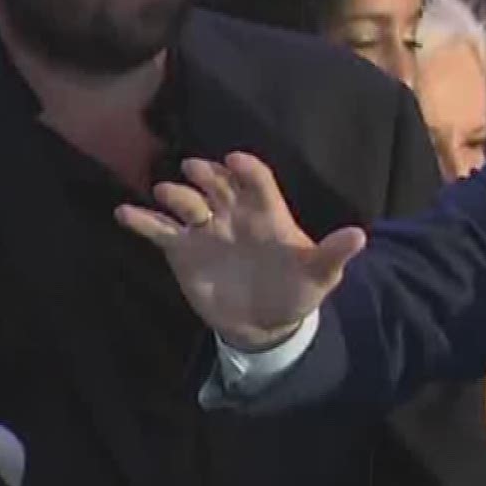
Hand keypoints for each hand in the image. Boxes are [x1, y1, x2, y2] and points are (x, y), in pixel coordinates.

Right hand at [116, 152, 365, 350]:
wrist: (266, 324)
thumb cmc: (297, 290)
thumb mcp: (321, 275)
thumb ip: (334, 253)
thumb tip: (360, 236)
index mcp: (267, 213)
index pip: (257, 182)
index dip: (247, 170)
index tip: (235, 161)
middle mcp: (233, 214)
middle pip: (217, 183)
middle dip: (206, 174)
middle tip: (195, 169)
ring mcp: (206, 229)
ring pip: (186, 202)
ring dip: (175, 195)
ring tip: (167, 195)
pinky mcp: (182, 250)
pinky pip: (159, 230)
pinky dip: (142, 220)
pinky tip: (125, 213)